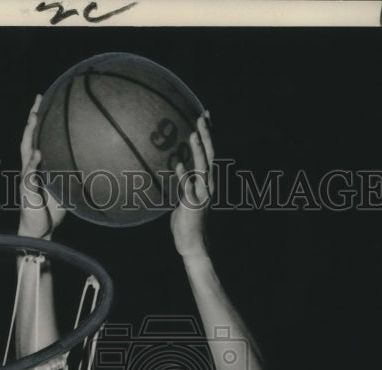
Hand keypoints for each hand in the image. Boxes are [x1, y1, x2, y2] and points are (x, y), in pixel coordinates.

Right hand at [18, 95, 66, 239]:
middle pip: (28, 138)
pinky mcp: (26, 191)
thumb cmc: (50, 213)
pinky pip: (29, 174)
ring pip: (25, 151)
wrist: (39, 233)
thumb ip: (72, 178)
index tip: (44, 102)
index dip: (39, 122)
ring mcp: (26, 179)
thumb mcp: (65, 191)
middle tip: (37, 98)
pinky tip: (37, 153)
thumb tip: (92, 168)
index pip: (37, 139)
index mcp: (37, 168)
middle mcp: (29, 169)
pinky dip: (33, 163)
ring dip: (29, 134)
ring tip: (33, 118)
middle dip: (32, 118)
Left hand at [170, 112, 214, 258]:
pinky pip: (188, 189)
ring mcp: (202, 194)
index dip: (209, 134)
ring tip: (194, 134)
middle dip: (207, 136)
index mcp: (207, 181)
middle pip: (210, 155)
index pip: (210, 152)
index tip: (206, 115)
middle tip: (202, 117)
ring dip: (198, 151)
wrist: (192, 243)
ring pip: (203, 168)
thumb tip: (171, 169)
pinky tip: (179, 165)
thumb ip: (182, 183)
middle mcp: (208, 185)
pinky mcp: (193, 205)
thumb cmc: (185, 220)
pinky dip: (184, 177)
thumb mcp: (185, 196)